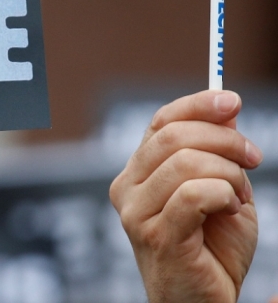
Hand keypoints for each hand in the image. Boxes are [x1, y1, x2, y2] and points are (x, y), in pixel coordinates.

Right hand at [109, 90, 261, 302]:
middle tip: (255, 158)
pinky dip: (224, 194)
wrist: (205, 302)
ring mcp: (135, 212)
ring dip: (228, 173)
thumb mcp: (221, 188)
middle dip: (224, 140)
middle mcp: (127, 188)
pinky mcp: (156, 235)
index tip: (232, 101)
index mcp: (138, 172)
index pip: (161, 122)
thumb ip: (217, 151)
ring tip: (241, 195)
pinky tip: (231, 208)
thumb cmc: (211, 250)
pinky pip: (195, 195)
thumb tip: (225, 109)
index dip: (196, 105)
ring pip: (185, 163)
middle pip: (173, 136)